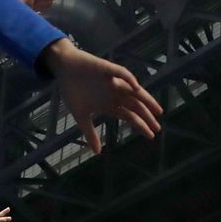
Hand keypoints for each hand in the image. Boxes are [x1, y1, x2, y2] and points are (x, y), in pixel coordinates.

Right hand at [40, 38, 161, 152]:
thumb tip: (97, 153)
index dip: (141, 125)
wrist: (63, 68)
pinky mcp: (106, 69)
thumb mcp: (81, 115)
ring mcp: (112, 81)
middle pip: (135, 106)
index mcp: (110, 104)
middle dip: (147, 116)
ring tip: (156, 109)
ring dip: (146, 99)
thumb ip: (90, 133)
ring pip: (133, 90)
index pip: (130, 116)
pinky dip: (129, 78)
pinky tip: (136, 87)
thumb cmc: (72, 89)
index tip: (151, 135)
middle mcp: (115, 93)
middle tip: (157, 128)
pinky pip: (121, 72)